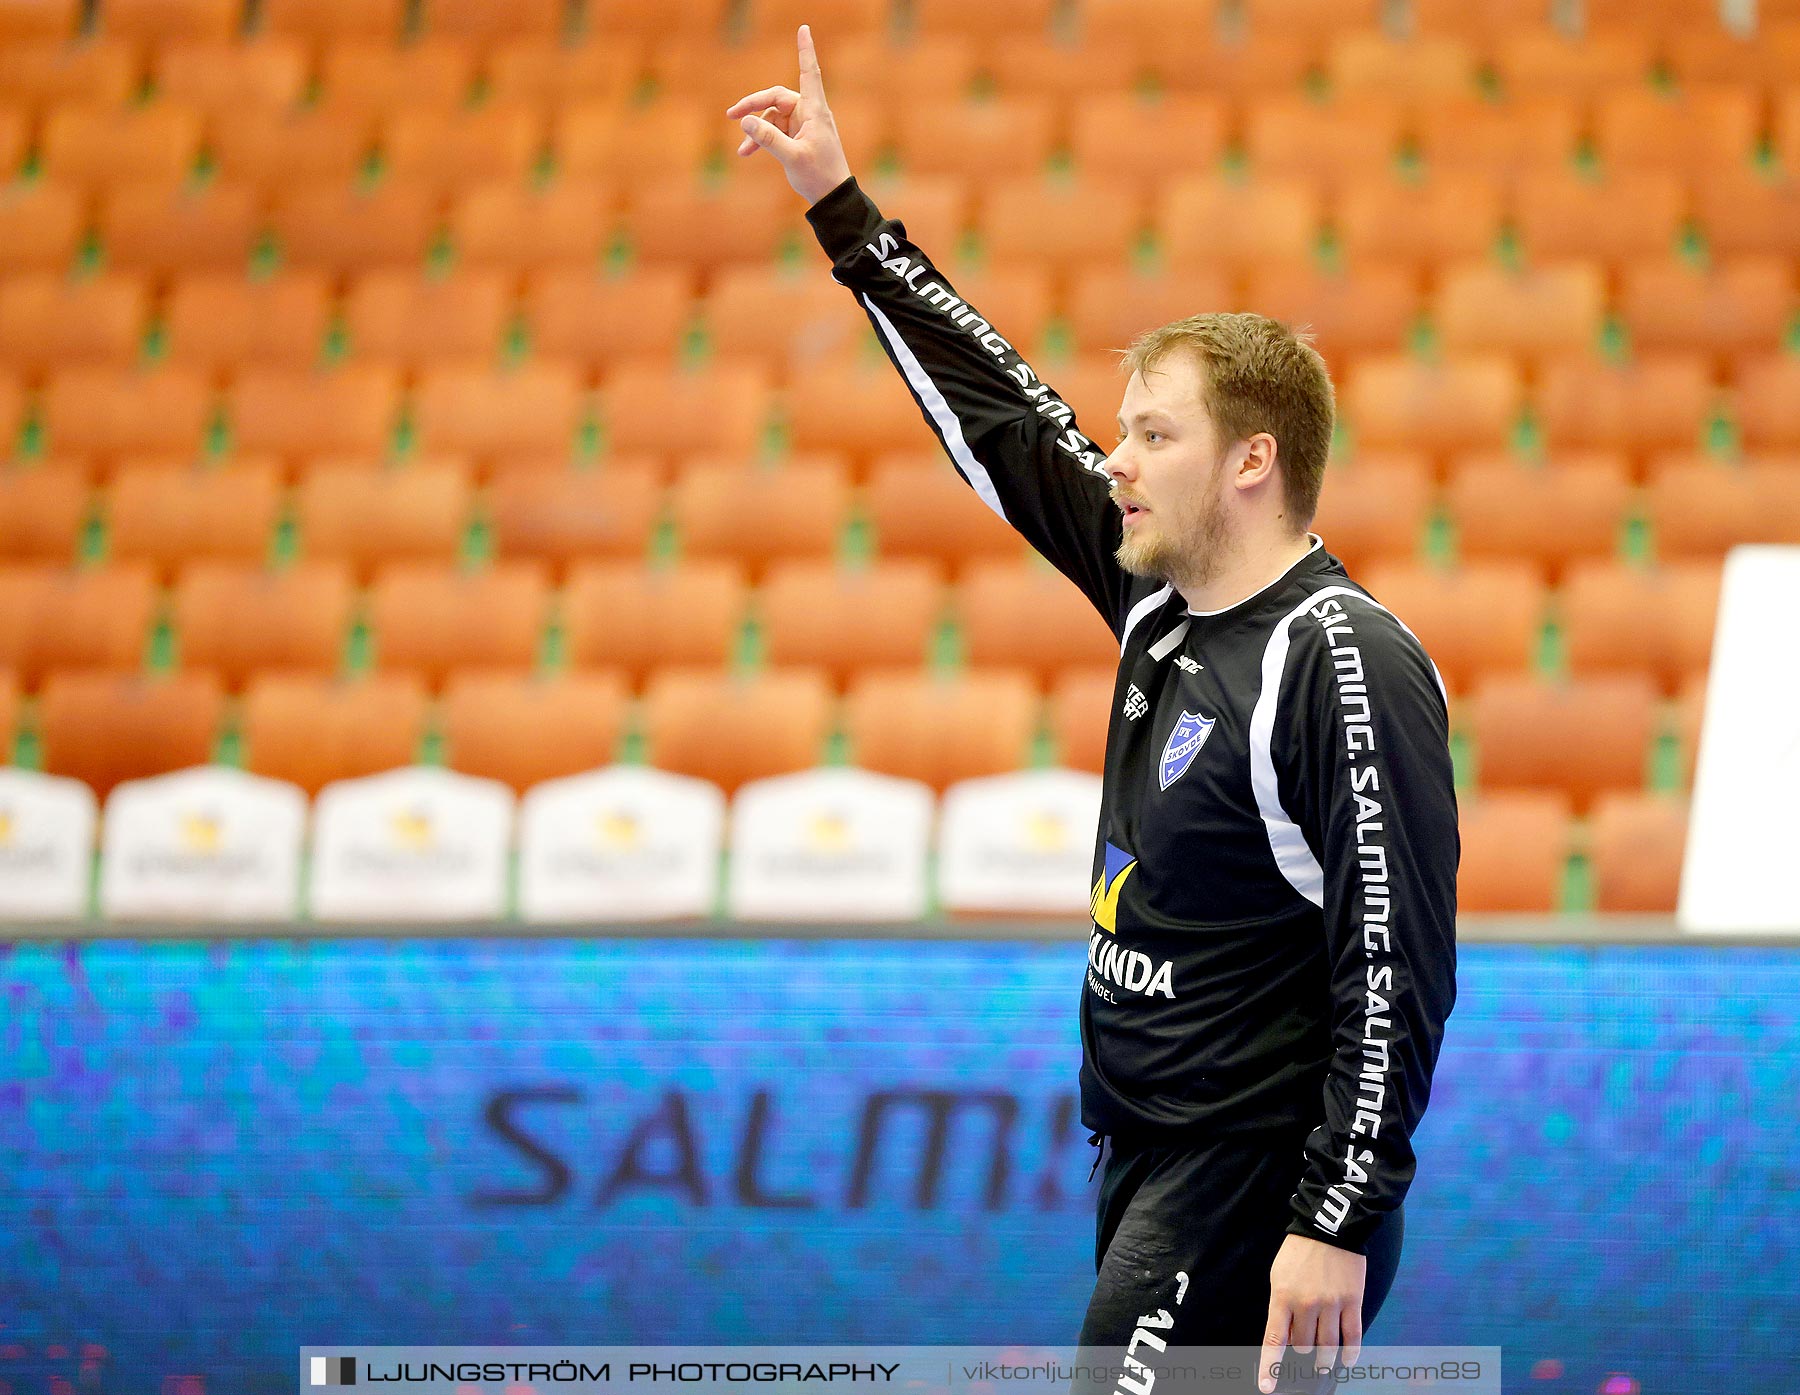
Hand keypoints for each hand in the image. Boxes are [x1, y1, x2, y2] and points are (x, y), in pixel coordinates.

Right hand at [723, 24, 853, 206]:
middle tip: (732, 115)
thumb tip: (745, 121)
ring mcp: (803, 125)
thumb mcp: (791, 157)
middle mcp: (809, 113)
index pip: (809, 73)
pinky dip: (761, 140)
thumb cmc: (819, 176)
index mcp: (815, 111)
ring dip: (756, 131)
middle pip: (776, 98)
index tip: (804, 29)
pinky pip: (775, 132)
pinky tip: (747, 153)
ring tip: (742, 150)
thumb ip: (767, 138)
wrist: (831, 198)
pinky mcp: (797, 137)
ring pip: (772, 117)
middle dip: (754, 105)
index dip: (805, 51)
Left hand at [1259, 1233, 1365, 1392]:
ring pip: (1327, 1347)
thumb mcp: (1279, 1276)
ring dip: (1324, 1360)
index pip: (1275, 1341)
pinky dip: (1350, 1354)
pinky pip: (1352, 1337)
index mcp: (1282, 1297)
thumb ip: (1281, 1306)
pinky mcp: (1353, 1302)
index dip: (1270, 1368)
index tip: (1267, 1387)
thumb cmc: (1299, 1252)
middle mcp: (1307, 1305)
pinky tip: (1346, 1361)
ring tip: (1322, 1365)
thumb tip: (1285, 1336)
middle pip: (1303, 1346)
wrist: (1329, 1227)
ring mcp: (1332, 1305)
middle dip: (1302, 1354)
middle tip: (1303, 1355)